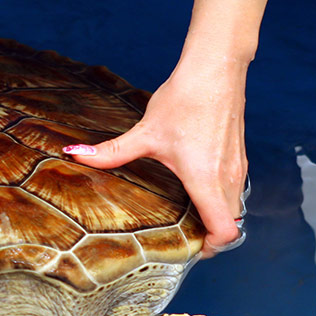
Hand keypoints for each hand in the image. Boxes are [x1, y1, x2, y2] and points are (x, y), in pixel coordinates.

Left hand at [66, 55, 247, 256]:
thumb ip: (112, 152)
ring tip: (189, 215)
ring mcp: (238, 167)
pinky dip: (222, 197)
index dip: (211, 247)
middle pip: (231, 224)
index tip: (191, 246)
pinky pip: (236, 189)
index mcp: (206, 179)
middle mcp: (228, 178)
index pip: (225, 231)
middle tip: (184, 235)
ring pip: (236, 207)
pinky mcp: (240, 155)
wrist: (216, 68)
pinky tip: (197, 186)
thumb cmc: (185, 100)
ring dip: (217, 216)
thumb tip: (76, 155)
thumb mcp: (146, 132)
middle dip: (211, 235)